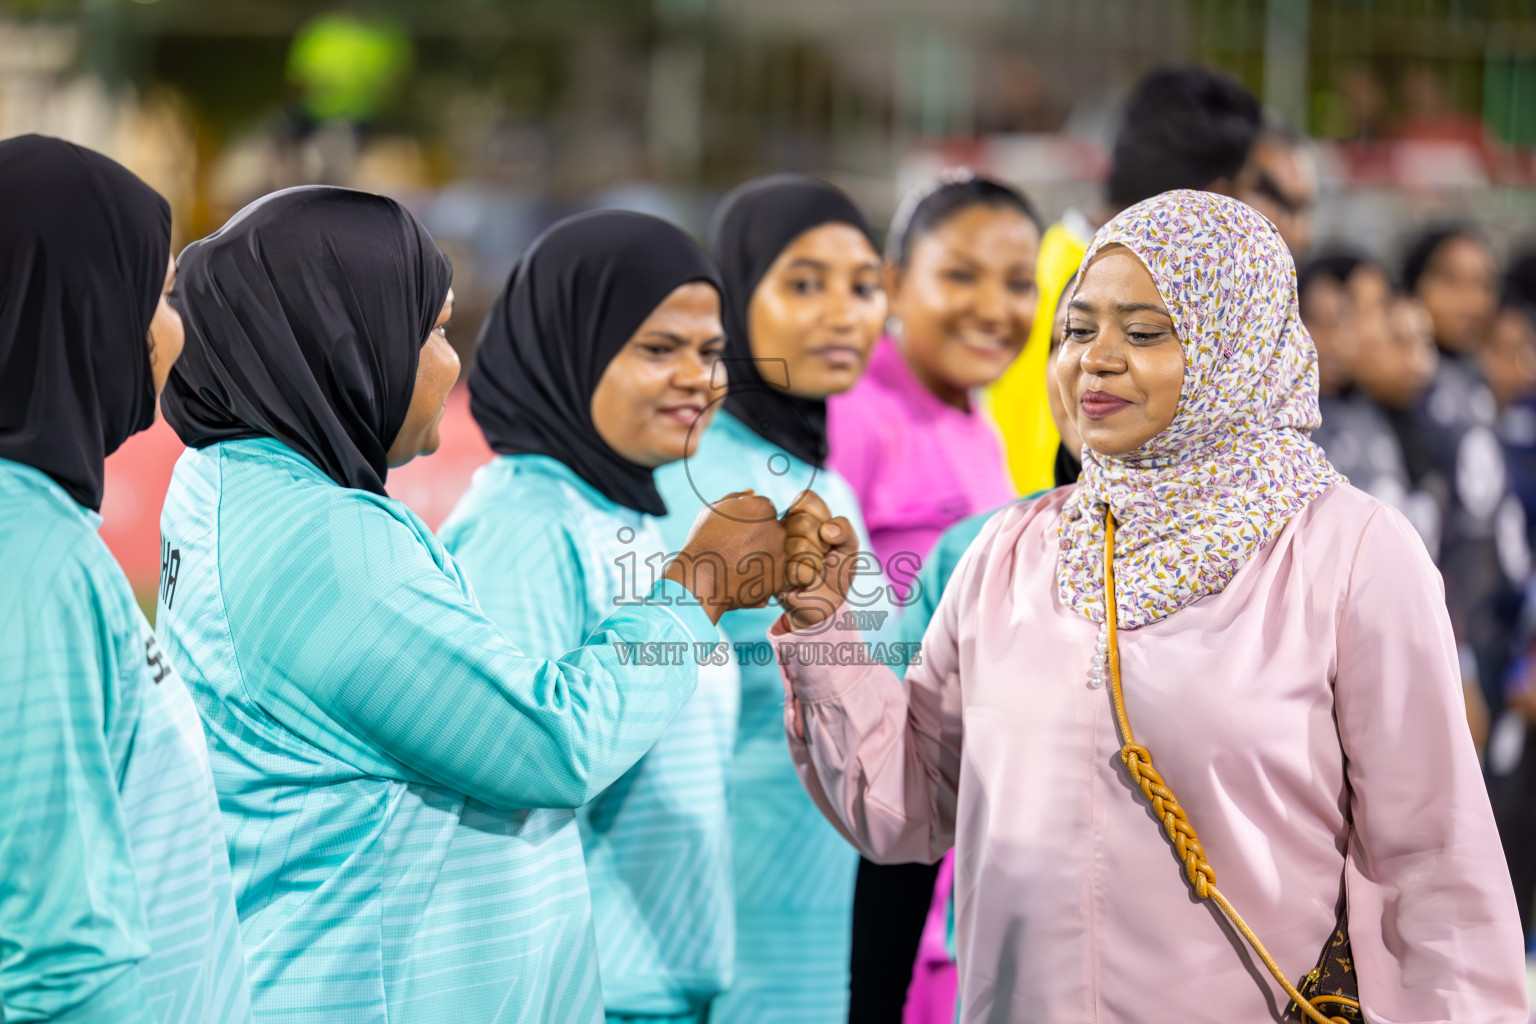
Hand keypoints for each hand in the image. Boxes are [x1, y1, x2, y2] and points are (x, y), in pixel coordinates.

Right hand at [664, 491, 787, 622]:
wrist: (699, 578)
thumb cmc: (703, 541)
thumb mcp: (713, 511)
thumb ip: (736, 498)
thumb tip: (752, 492)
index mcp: (763, 508)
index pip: (766, 512)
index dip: (750, 524)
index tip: (735, 534)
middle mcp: (777, 529)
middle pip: (774, 532)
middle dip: (759, 540)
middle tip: (736, 550)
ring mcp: (780, 555)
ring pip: (775, 554)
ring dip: (761, 559)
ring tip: (738, 566)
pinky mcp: (778, 577)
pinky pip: (773, 575)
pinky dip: (761, 578)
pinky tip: (742, 579)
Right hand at [778, 489, 858, 630]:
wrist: (830, 602)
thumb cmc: (837, 569)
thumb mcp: (849, 545)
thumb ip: (845, 528)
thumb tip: (827, 531)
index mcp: (797, 515)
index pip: (805, 498)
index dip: (823, 517)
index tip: (828, 534)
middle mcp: (780, 530)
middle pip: (802, 522)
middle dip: (822, 543)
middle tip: (822, 555)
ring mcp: (773, 552)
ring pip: (798, 546)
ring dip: (816, 562)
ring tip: (814, 569)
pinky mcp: (771, 575)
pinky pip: (794, 569)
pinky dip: (809, 577)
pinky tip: (806, 581)